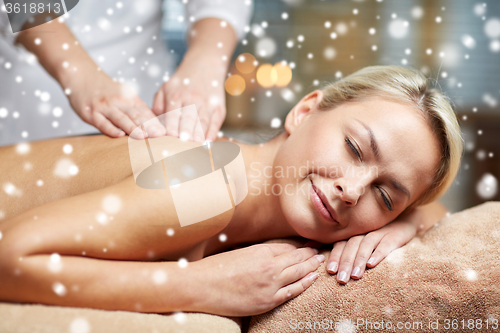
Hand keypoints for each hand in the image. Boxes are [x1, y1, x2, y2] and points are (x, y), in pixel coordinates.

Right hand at [68, 70, 165, 138]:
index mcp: (130, 98)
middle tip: (160, 135)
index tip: (165, 132)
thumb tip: (155, 125)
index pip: (145, 112)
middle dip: (149, 126)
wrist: (82, 76)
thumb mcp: (125, 96)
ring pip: (121, 119)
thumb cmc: (107, 92)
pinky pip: (102, 123)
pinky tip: (119, 135)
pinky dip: (111, 129)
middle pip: (136, 115)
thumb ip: (137, 109)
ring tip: (143, 136)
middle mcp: (119, 102)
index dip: (155, 123)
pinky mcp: (91, 113)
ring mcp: (104, 107)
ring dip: (133, 128)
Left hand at [152, 57, 225, 142]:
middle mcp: (192, 100)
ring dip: (199, 135)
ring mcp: (207, 104)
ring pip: (203, 122)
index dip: (171, 127)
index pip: (173, 114)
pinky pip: (215, 123)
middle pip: (189, 119)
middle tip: (182, 146)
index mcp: (176, 96)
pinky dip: (212, 133)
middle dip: (186, 132)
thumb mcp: (165, 89)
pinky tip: (208, 142)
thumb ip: (157, 107)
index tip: (168, 139)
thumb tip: (152, 126)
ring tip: (195, 147)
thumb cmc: (181, 83)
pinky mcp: (219, 108)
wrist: (205, 65)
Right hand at [189, 243, 323, 316]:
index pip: (288, 247)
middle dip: (311, 254)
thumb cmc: (216, 268)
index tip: (309, 244)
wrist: (202, 286)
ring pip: (299, 273)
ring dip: (312, 266)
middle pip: (297, 258)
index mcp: (261, 251)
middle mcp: (269, 266)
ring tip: (321, 261)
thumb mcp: (240, 253)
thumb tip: (275, 253)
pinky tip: (313, 278)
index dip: (301, 246)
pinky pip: (292, 291)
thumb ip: (259, 253)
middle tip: (321, 250)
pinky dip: (305, 284)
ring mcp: (270, 285)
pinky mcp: (267, 301)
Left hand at [323, 220, 416, 283]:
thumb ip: (349, 252)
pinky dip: (378, 254)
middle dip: (345, 263)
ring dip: (359, 260)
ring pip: (366, 244)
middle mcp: (364, 232)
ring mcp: (379, 233)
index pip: (341, 244)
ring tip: (355, 276)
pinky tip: (372, 264)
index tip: (330, 271)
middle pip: (351, 246)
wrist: (405, 222)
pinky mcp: (394, 236)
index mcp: (355, 235)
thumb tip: (330, 264)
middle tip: (341, 279)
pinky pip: (385, 244)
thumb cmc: (379, 239)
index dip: (335, 257)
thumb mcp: (363, 244)